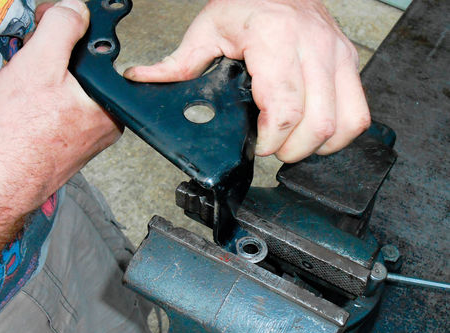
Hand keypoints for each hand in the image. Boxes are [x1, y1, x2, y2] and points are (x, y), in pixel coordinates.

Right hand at [0, 0, 118, 310]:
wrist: (0, 179)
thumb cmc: (19, 134)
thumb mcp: (40, 64)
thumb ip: (62, 29)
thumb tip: (76, 9)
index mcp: (111, 104)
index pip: (95, 53)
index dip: (66, 35)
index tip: (44, 33)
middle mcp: (106, 123)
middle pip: (81, 73)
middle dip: (51, 62)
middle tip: (29, 72)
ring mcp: (88, 137)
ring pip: (68, 92)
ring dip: (44, 83)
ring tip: (25, 97)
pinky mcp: (69, 146)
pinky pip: (58, 113)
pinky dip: (41, 105)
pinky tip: (27, 112)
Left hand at [124, 0, 369, 162]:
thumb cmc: (246, 1)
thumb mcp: (206, 29)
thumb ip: (176, 62)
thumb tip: (142, 79)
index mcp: (276, 40)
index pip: (284, 110)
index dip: (270, 141)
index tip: (257, 145)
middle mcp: (314, 47)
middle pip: (317, 125)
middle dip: (292, 150)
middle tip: (272, 147)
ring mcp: (337, 54)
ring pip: (344, 123)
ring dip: (317, 145)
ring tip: (293, 142)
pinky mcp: (349, 62)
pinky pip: (359, 113)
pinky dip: (339, 133)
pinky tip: (316, 131)